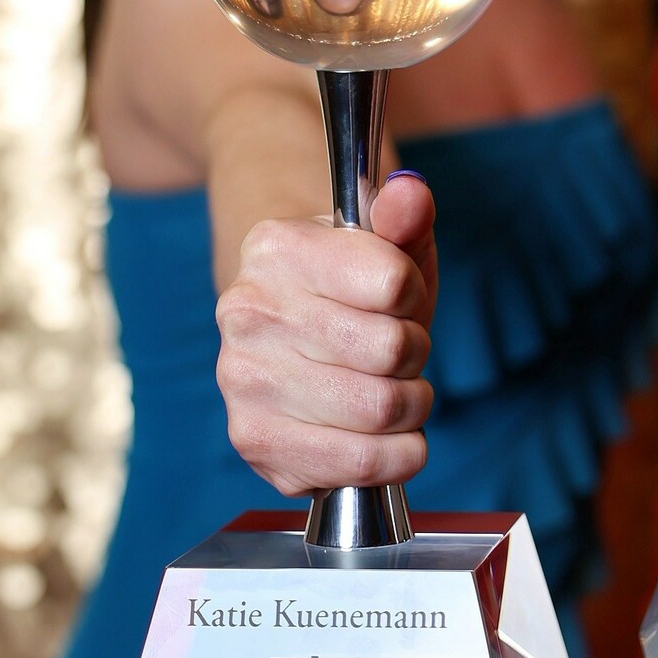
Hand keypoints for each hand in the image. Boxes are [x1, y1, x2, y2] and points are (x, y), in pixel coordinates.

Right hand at [215, 173, 437, 496]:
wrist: (295, 331)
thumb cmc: (353, 287)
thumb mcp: (387, 242)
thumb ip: (404, 213)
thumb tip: (410, 193)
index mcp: (275, 248)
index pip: (394, 282)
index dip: (412, 293)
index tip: (397, 295)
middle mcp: (245, 313)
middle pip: (391, 350)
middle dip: (414, 354)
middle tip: (397, 351)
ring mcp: (243, 382)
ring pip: (380, 409)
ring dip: (411, 405)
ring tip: (392, 389)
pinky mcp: (256, 442)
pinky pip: (359, 465)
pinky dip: (395, 455)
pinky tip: (385, 435)